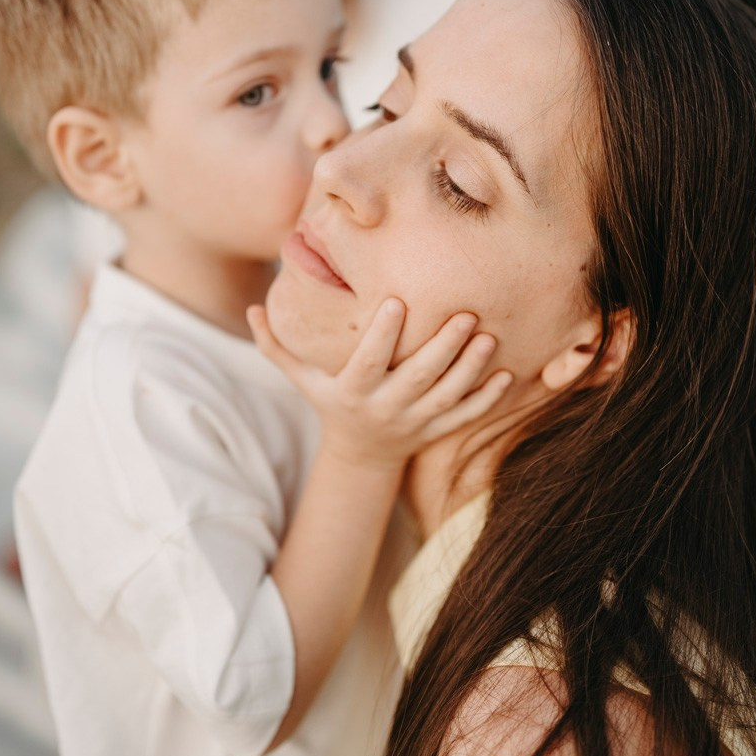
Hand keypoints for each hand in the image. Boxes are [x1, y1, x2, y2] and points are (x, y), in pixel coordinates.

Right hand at [246, 299, 512, 470]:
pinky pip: (466, 416)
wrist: (361, 455)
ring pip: (448, 396)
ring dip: (470, 369)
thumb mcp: (301, 379)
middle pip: (418, 378)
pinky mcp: (438, 431)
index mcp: (353, 391)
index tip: (397, 300)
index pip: (368, 362)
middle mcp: (386, 408)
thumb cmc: (330, 401)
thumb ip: (276, 346)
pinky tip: (505, 374)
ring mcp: (415, 422)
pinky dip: (486, 399)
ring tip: (488, 336)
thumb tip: (251, 310)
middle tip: (466, 314)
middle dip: (443, 347)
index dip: (382, 334)